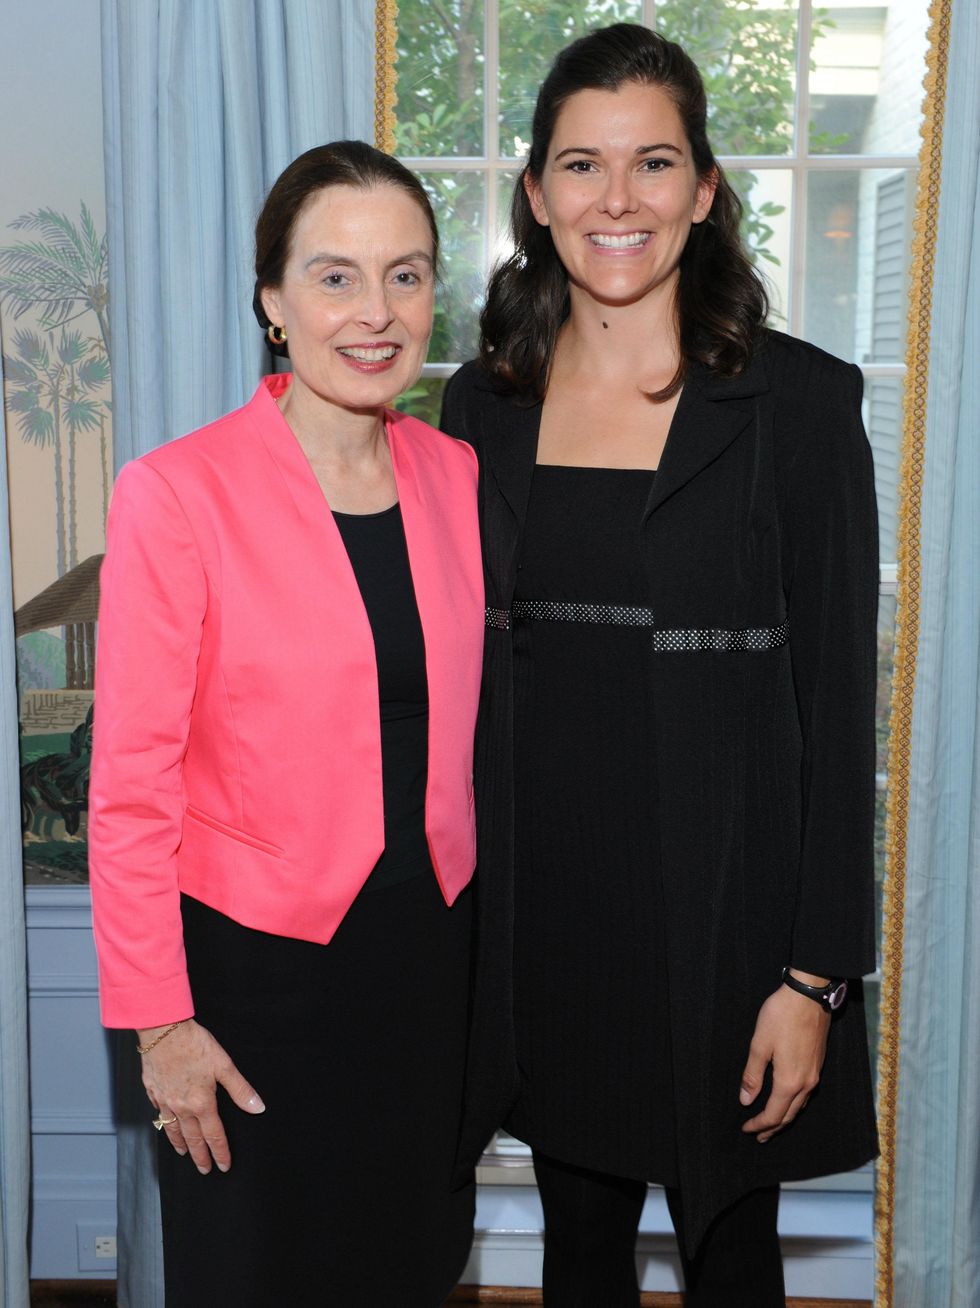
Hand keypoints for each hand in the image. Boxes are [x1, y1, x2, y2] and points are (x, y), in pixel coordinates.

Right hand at [137, 1018, 264, 1172]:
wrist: (163, 1031)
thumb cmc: (194, 1044)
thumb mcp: (224, 1065)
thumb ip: (240, 1089)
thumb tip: (257, 1107)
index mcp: (202, 1103)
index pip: (214, 1135)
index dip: (220, 1152)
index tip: (224, 1166)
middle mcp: (182, 1107)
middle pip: (193, 1138)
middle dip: (200, 1156)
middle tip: (205, 1170)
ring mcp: (164, 1101)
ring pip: (173, 1130)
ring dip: (181, 1145)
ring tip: (185, 1154)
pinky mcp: (152, 1091)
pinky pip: (159, 1114)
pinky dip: (164, 1124)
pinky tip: (166, 1124)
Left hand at [739, 973, 830, 1142]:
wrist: (809, 996)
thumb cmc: (781, 1016)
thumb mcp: (759, 1044)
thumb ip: (753, 1075)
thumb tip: (746, 1100)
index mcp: (789, 1081)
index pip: (773, 1114)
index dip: (759, 1125)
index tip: (746, 1129)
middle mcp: (806, 1083)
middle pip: (788, 1115)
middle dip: (772, 1128)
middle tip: (758, 1136)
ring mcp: (814, 1074)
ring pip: (799, 1106)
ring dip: (784, 1117)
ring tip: (772, 1124)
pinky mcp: (818, 1064)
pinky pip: (806, 1094)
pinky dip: (794, 1104)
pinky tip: (787, 1100)